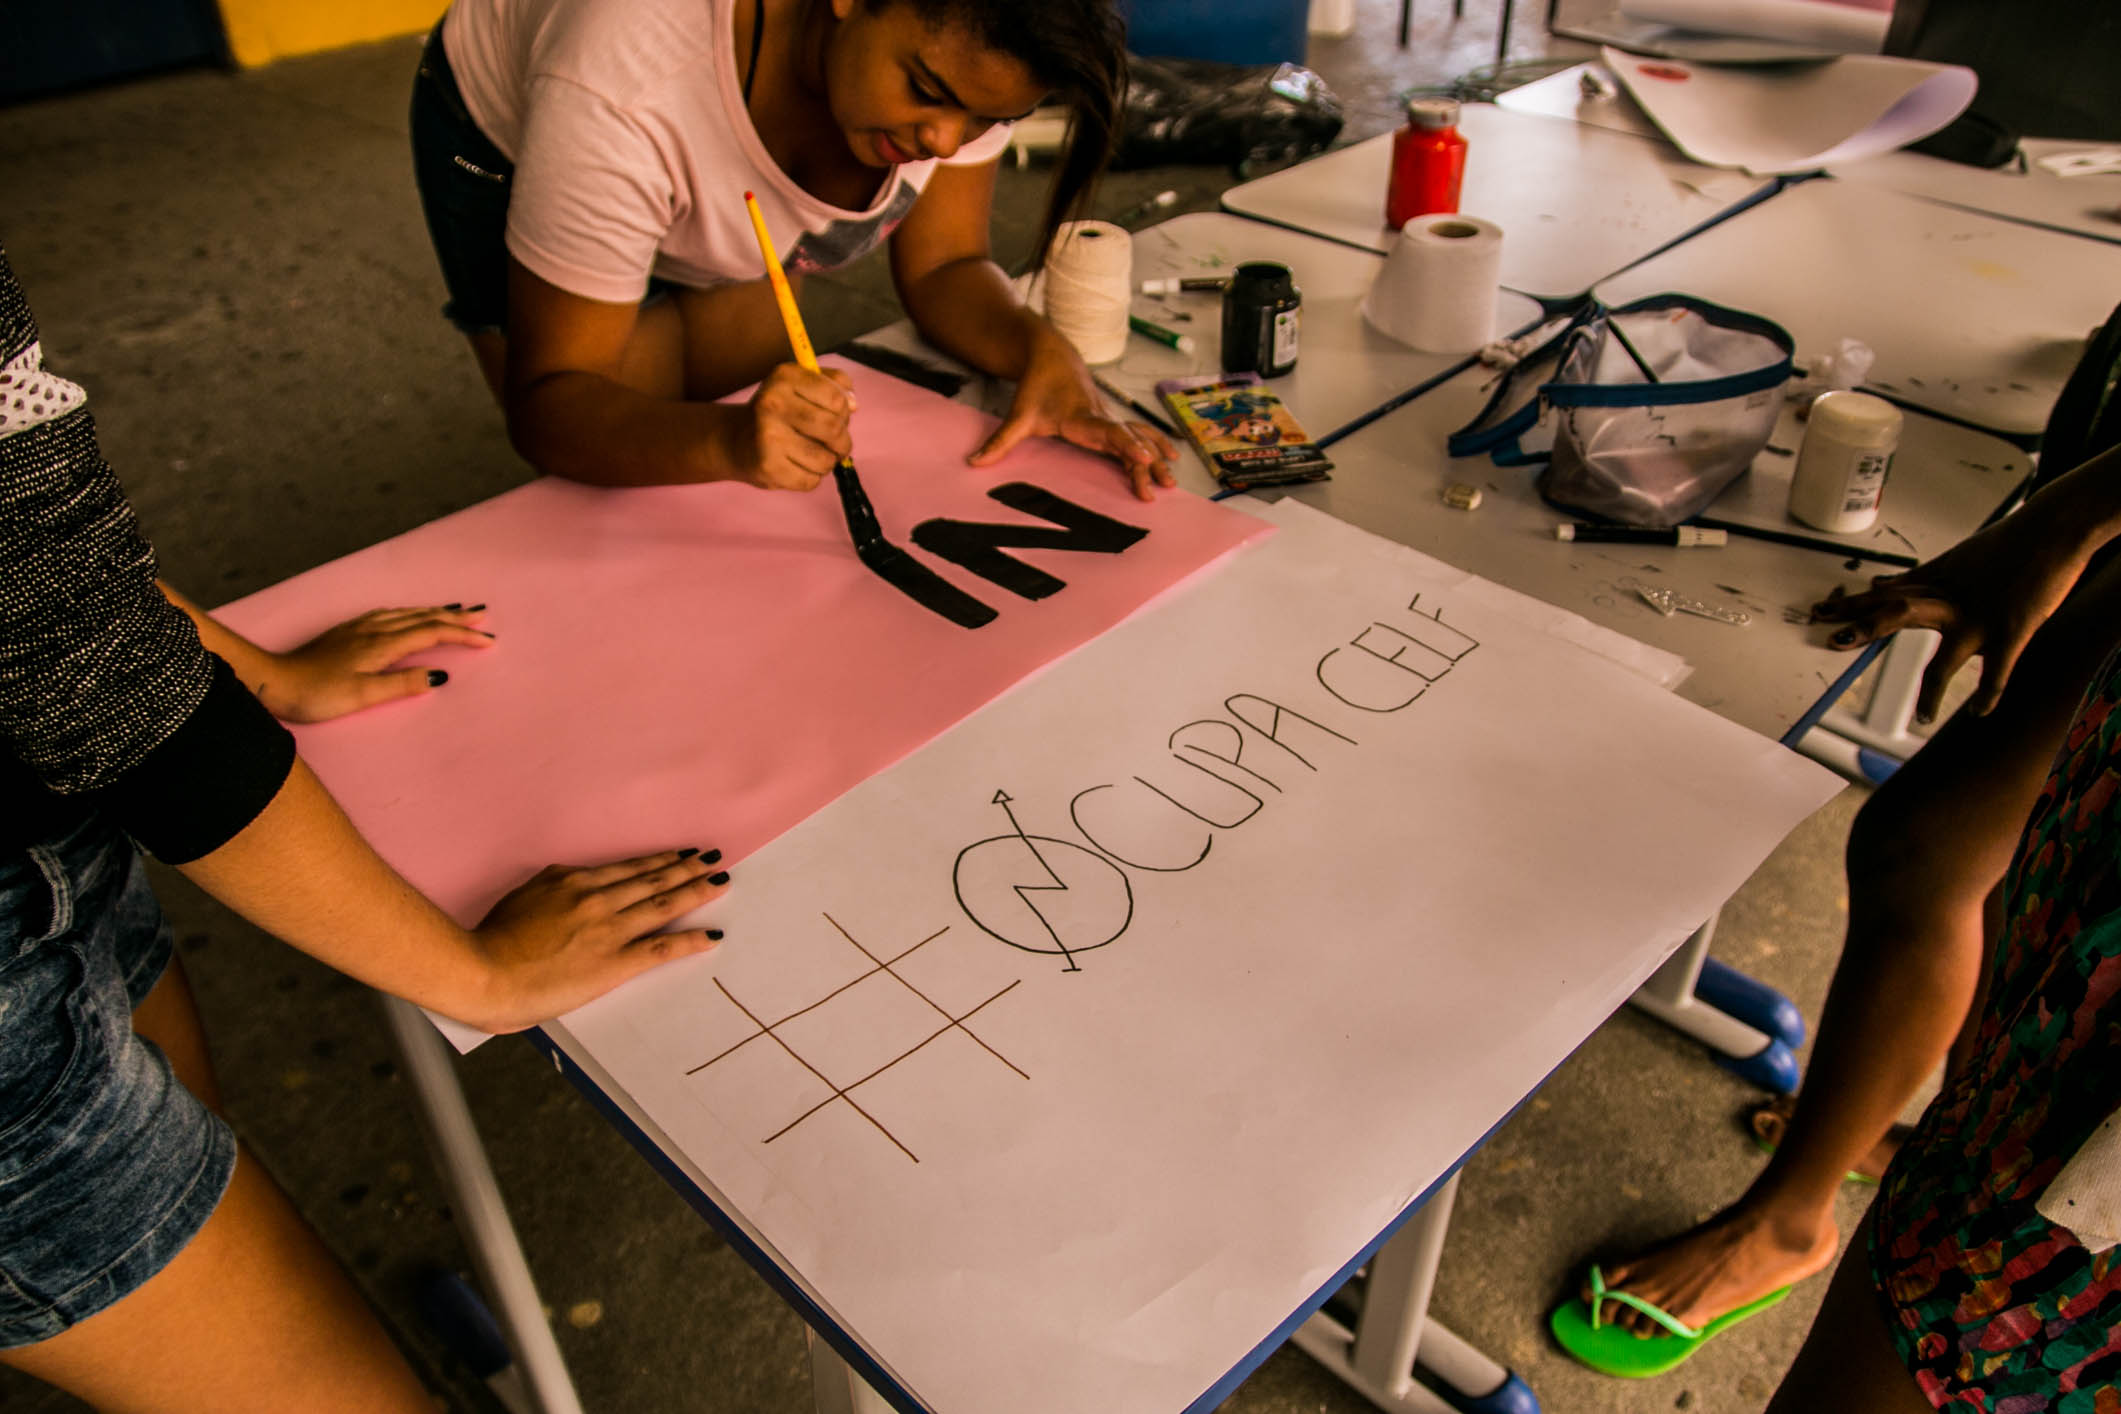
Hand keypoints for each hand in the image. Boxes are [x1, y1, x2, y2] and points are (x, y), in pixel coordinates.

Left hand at [259, 604, 494, 722]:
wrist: (274, 680)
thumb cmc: (317, 694)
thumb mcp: (362, 695)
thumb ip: (401, 684)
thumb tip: (437, 676)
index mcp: (382, 644)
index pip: (431, 634)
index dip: (461, 636)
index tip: (487, 641)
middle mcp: (374, 629)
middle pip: (423, 618)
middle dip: (455, 618)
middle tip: (483, 616)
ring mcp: (359, 628)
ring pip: (406, 613)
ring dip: (434, 611)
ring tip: (455, 610)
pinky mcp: (347, 631)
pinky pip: (389, 614)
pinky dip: (410, 612)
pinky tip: (409, 614)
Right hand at [470, 848, 730, 1031]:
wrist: (484, 972)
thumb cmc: (492, 941)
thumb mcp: (522, 897)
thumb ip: (550, 887)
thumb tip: (566, 881)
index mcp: (572, 881)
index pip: (627, 869)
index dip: (658, 861)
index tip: (680, 855)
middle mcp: (597, 898)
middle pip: (652, 879)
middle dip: (686, 869)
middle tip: (711, 859)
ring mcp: (608, 929)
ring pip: (662, 903)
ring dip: (695, 892)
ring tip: (719, 883)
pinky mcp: (614, 962)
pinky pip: (660, 947)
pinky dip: (690, 940)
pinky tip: (712, 936)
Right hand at [728, 363, 854, 490]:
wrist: (737, 440)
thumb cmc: (782, 411)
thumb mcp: (804, 385)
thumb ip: (835, 385)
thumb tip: (853, 404)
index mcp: (785, 376)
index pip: (837, 399)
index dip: (844, 412)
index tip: (836, 415)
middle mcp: (773, 403)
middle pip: (834, 429)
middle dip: (842, 441)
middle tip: (834, 443)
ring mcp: (768, 436)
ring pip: (826, 459)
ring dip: (827, 462)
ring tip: (813, 454)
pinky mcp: (768, 467)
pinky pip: (811, 481)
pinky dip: (811, 477)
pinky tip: (796, 466)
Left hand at [967, 332, 1177, 501]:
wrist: (1052, 356)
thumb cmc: (1037, 386)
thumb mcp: (1018, 415)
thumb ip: (1000, 441)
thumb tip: (974, 463)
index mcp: (1082, 417)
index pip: (1108, 432)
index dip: (1126, 444)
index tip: (1142, 456)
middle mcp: (1102, 418)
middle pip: (1130, 441)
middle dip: (1146, 463)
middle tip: (1160, 486)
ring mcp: (1110, 419)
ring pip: (1139, 438)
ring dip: (1156, 457)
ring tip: (1170, 481)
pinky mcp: (1111, 422)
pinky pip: (1138, 435)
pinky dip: (1155, 445)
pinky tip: (1169, 459)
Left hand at [1809, 507, 2097, 722]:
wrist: (2055, 529)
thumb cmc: (2007, 546)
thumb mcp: (1955, 561)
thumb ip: (1918, 579)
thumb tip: (1882, 583)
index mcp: (1935, 584)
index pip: (1883, 595)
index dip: (1850, 605)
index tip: (1817, 612)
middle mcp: (1950, 602)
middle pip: (1897, 614)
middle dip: (1864, 627)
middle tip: (1834, 640)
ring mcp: (1978, 619)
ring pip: (1944, 663)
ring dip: (1931, 694)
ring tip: (1922, 718)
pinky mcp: (2012, 631)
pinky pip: (1996, 673)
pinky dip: (1988, 696)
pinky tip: (1979, 713)